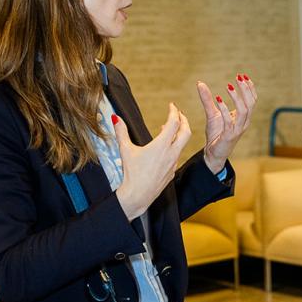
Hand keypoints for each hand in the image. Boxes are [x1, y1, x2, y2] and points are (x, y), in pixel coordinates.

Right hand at [114, 104, 190, 219]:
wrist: (138, 195)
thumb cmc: (132, 174)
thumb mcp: (125, 150)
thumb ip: (121, 132)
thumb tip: (115, 118)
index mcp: (162, 146)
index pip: (174, 123)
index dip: (174, 112)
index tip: (171, 106)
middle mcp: (171, 153)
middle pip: (186, 132)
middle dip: (184, 120)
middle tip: (178, 113)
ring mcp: (173, 163)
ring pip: (183, 144)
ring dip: (179, 133)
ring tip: (170, 127)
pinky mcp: (172, 171)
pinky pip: (177, 155)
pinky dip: (175, 146)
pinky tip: (166, 147)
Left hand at [197, 74, 256, 173]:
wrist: (213, 153)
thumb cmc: (216, 134)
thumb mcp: (212, 114)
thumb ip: (208, 99)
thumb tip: (200, 83)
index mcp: (243, 117)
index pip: (252, 100)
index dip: (250, 88)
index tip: (243, 76)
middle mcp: (243, 123)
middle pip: (250, 103)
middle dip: (246, 89)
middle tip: (238, 77)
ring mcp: (237, 130)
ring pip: (244, 111)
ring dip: (237, 98)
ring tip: (229, 87)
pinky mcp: (229, 136)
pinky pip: (229, 121)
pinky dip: (224, 109)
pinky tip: (218, 99)